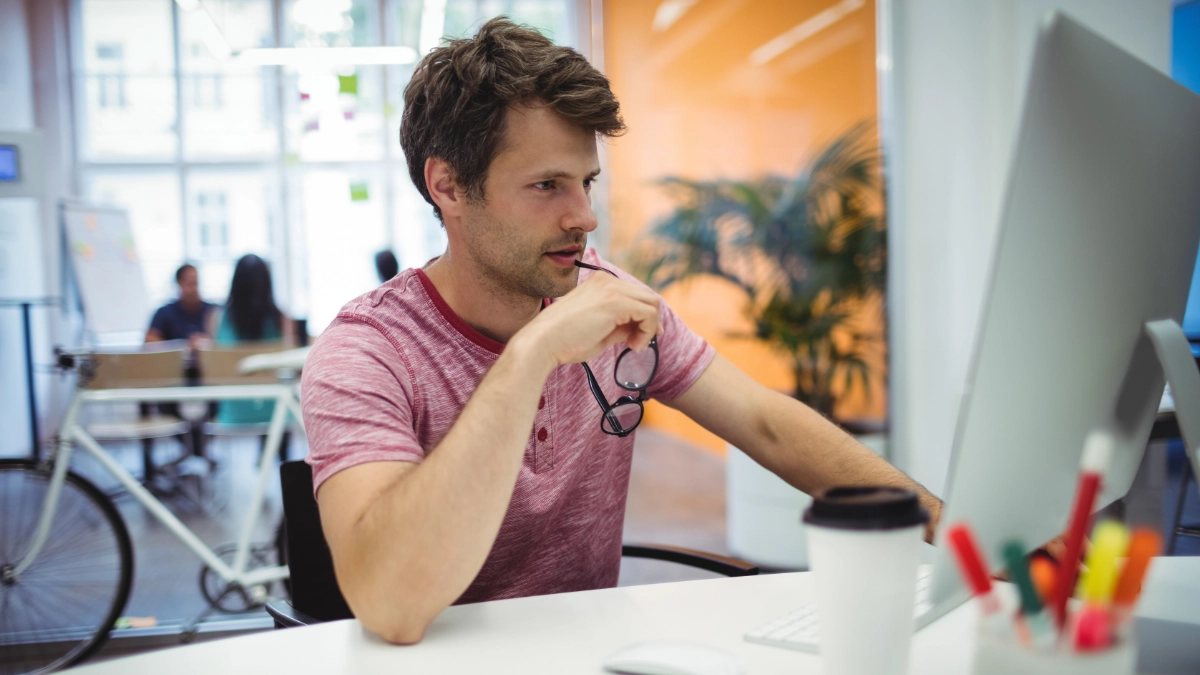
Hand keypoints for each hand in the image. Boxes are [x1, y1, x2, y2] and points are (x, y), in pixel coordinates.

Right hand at [515, 272, 662, 369]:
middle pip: (647, 296)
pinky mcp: (616, 302)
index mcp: (600, 283)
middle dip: (650, 321)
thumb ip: (620, 325)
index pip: (634, 294)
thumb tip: (638, 329)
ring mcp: (612, 289)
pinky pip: (649, 313)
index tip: (640, 336)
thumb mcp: (599, 329)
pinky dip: (647, 331)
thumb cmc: (565, 341)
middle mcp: (607, 280)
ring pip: (652, 303)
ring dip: (649, 327)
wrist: (543, 342)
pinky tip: (633, 345)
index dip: (643, 316)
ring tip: (634, 345)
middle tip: (639, 342)